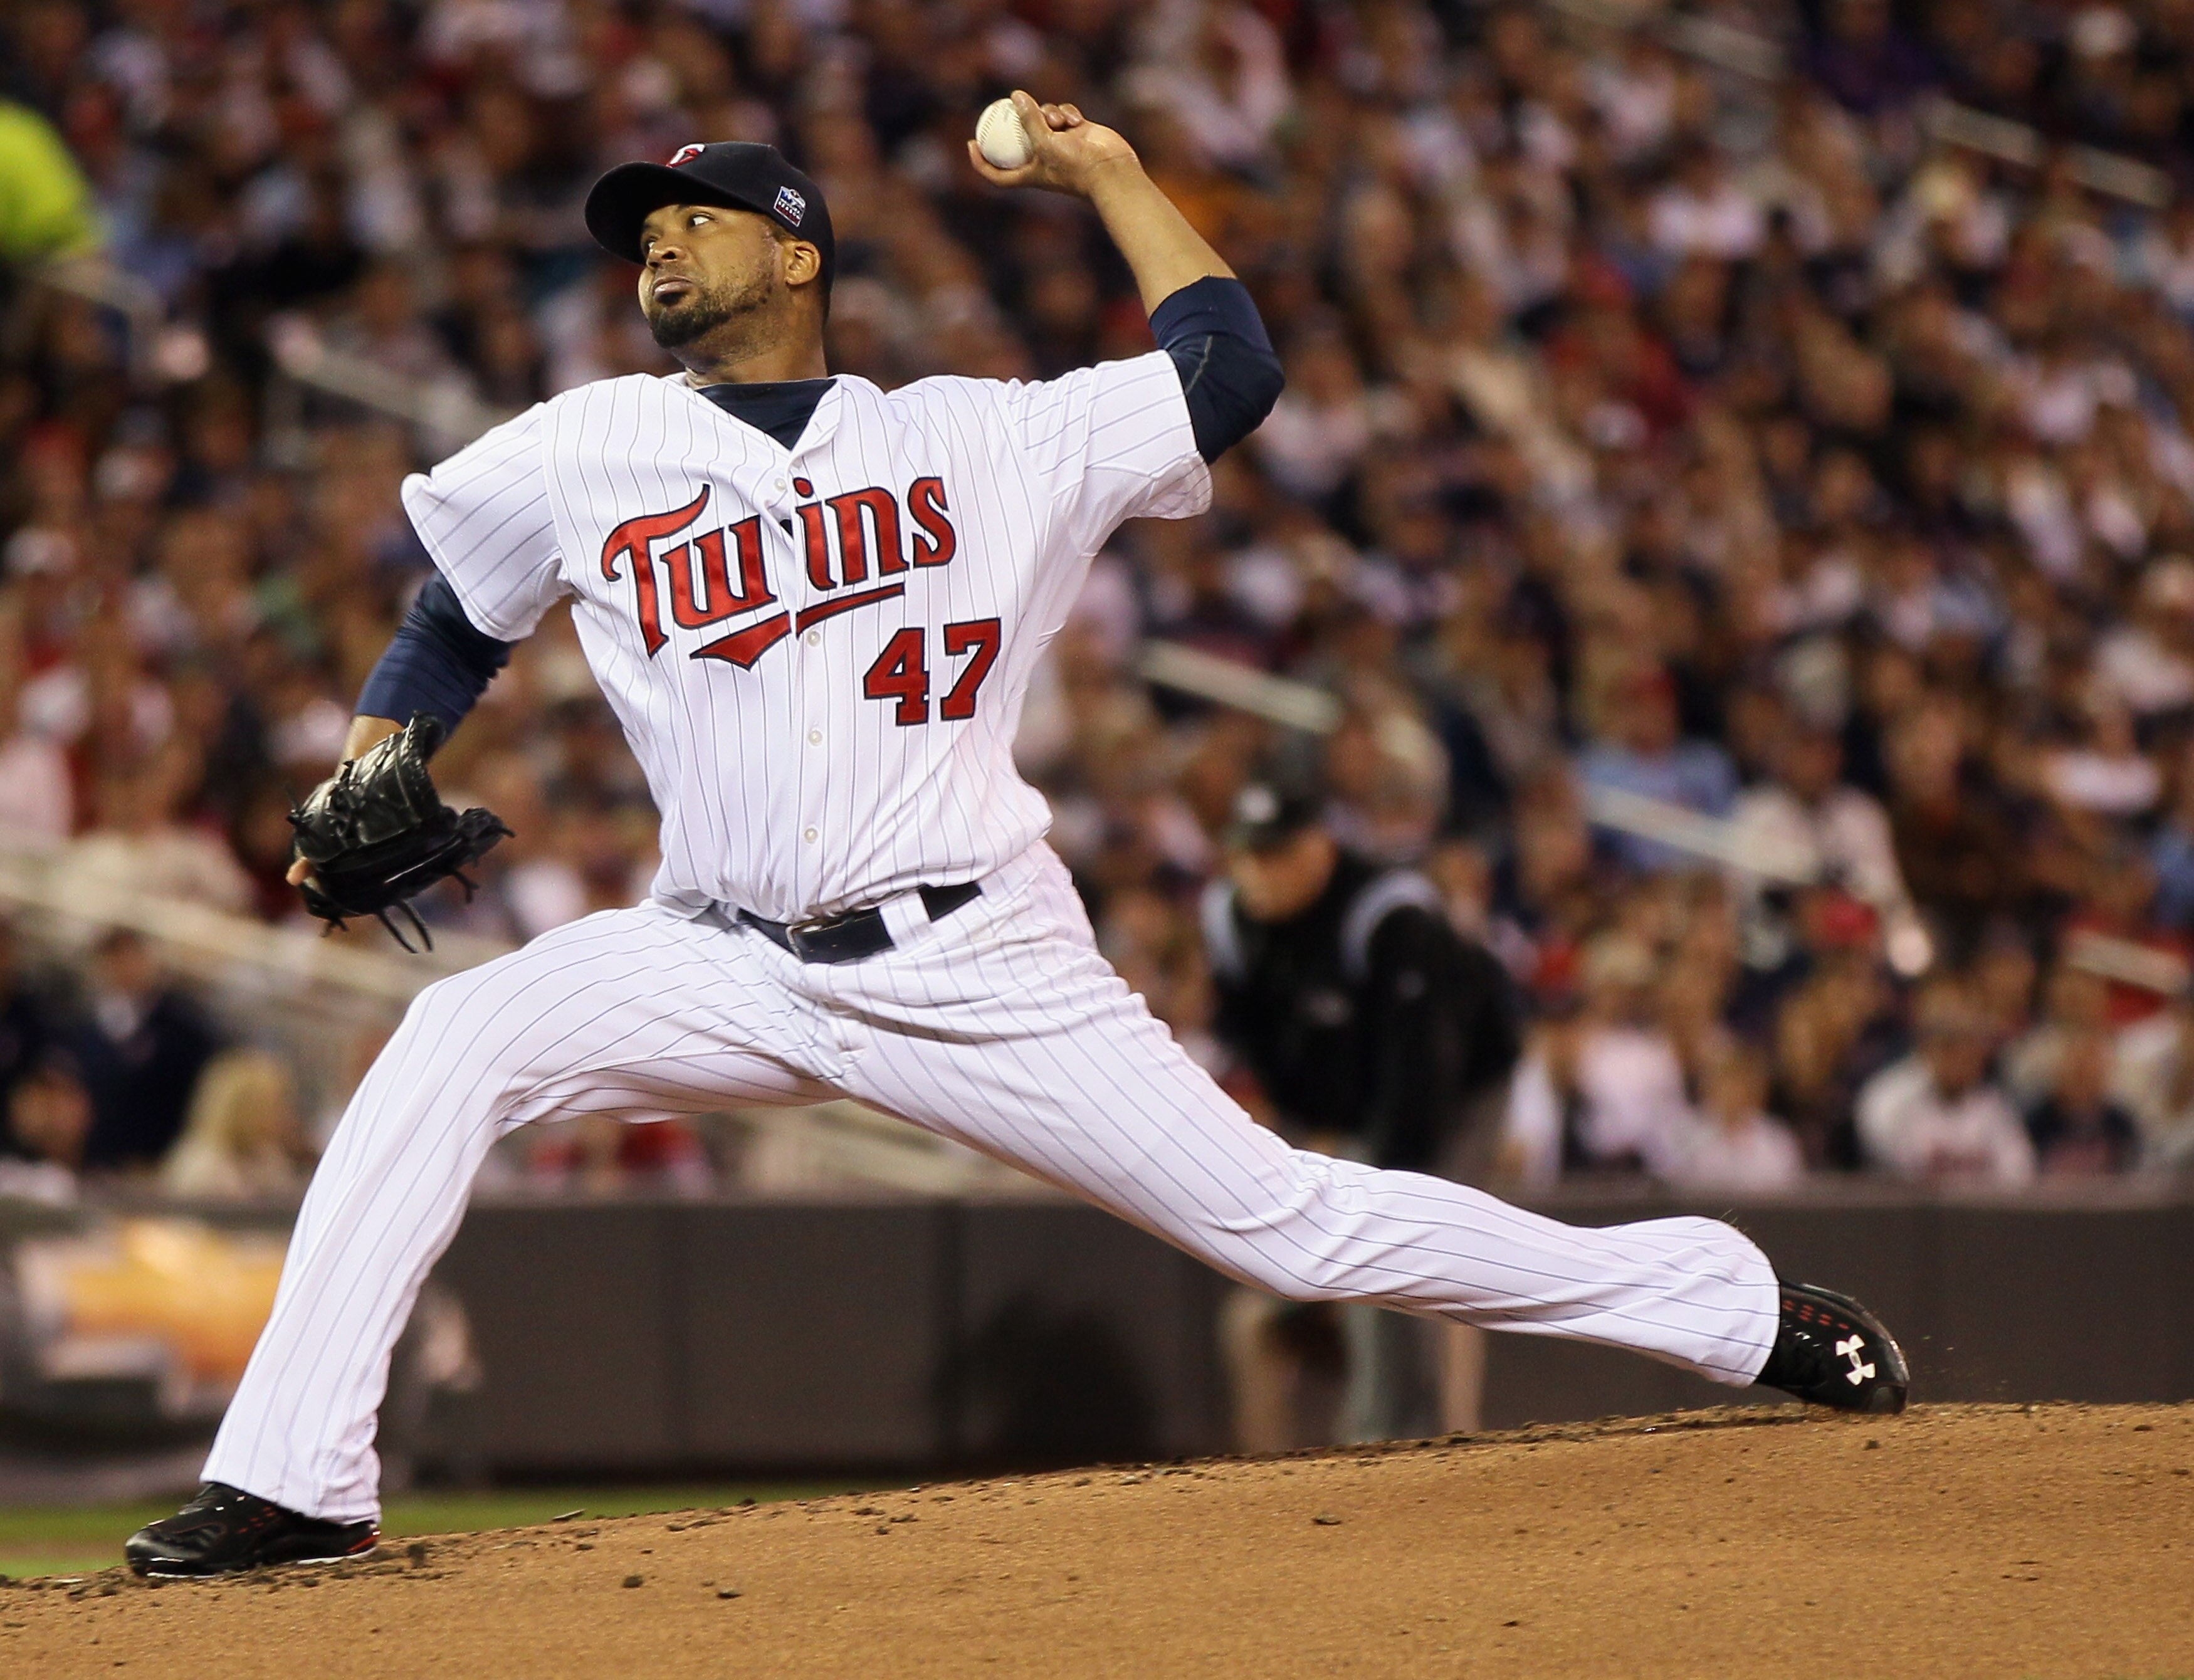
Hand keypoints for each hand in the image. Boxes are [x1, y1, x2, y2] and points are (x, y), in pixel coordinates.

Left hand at [966, 91, 1140, 199]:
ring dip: (1048, 113)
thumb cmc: (1076, 165)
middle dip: (1017, 121)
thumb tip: (1015, 95)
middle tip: (1010, 103)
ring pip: (1043, 118)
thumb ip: (1029, 119)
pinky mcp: (1077, 132)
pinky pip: (1063, 114)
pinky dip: (1067, 113)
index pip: (998, 174)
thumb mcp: (1045, 142)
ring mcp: (1060, 145)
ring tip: (1058, 121)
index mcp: (1030, 173)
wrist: (1111, 169)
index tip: (971, 143)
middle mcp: (1043, 159)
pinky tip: (1077, 120)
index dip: (981, 162)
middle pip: (1019, 137)